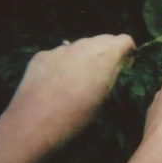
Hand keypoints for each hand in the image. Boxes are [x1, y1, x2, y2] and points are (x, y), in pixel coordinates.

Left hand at [1, 34, 134, 152]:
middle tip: (103, 74)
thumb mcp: (104, 96)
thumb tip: (120, 60)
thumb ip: (113, 73)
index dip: (127, 51)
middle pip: (102, 40)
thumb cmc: (76, 115)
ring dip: (84, 57)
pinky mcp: (42, 55)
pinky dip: (64, 63)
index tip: (125, 65)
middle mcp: (83, 46)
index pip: (124, 40)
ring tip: (78, 81)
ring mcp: (60, 49)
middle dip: (107, 52)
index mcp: (103, 55)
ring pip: (80, 46)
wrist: (35, 122)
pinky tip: (57, 83)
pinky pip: (59, 55)